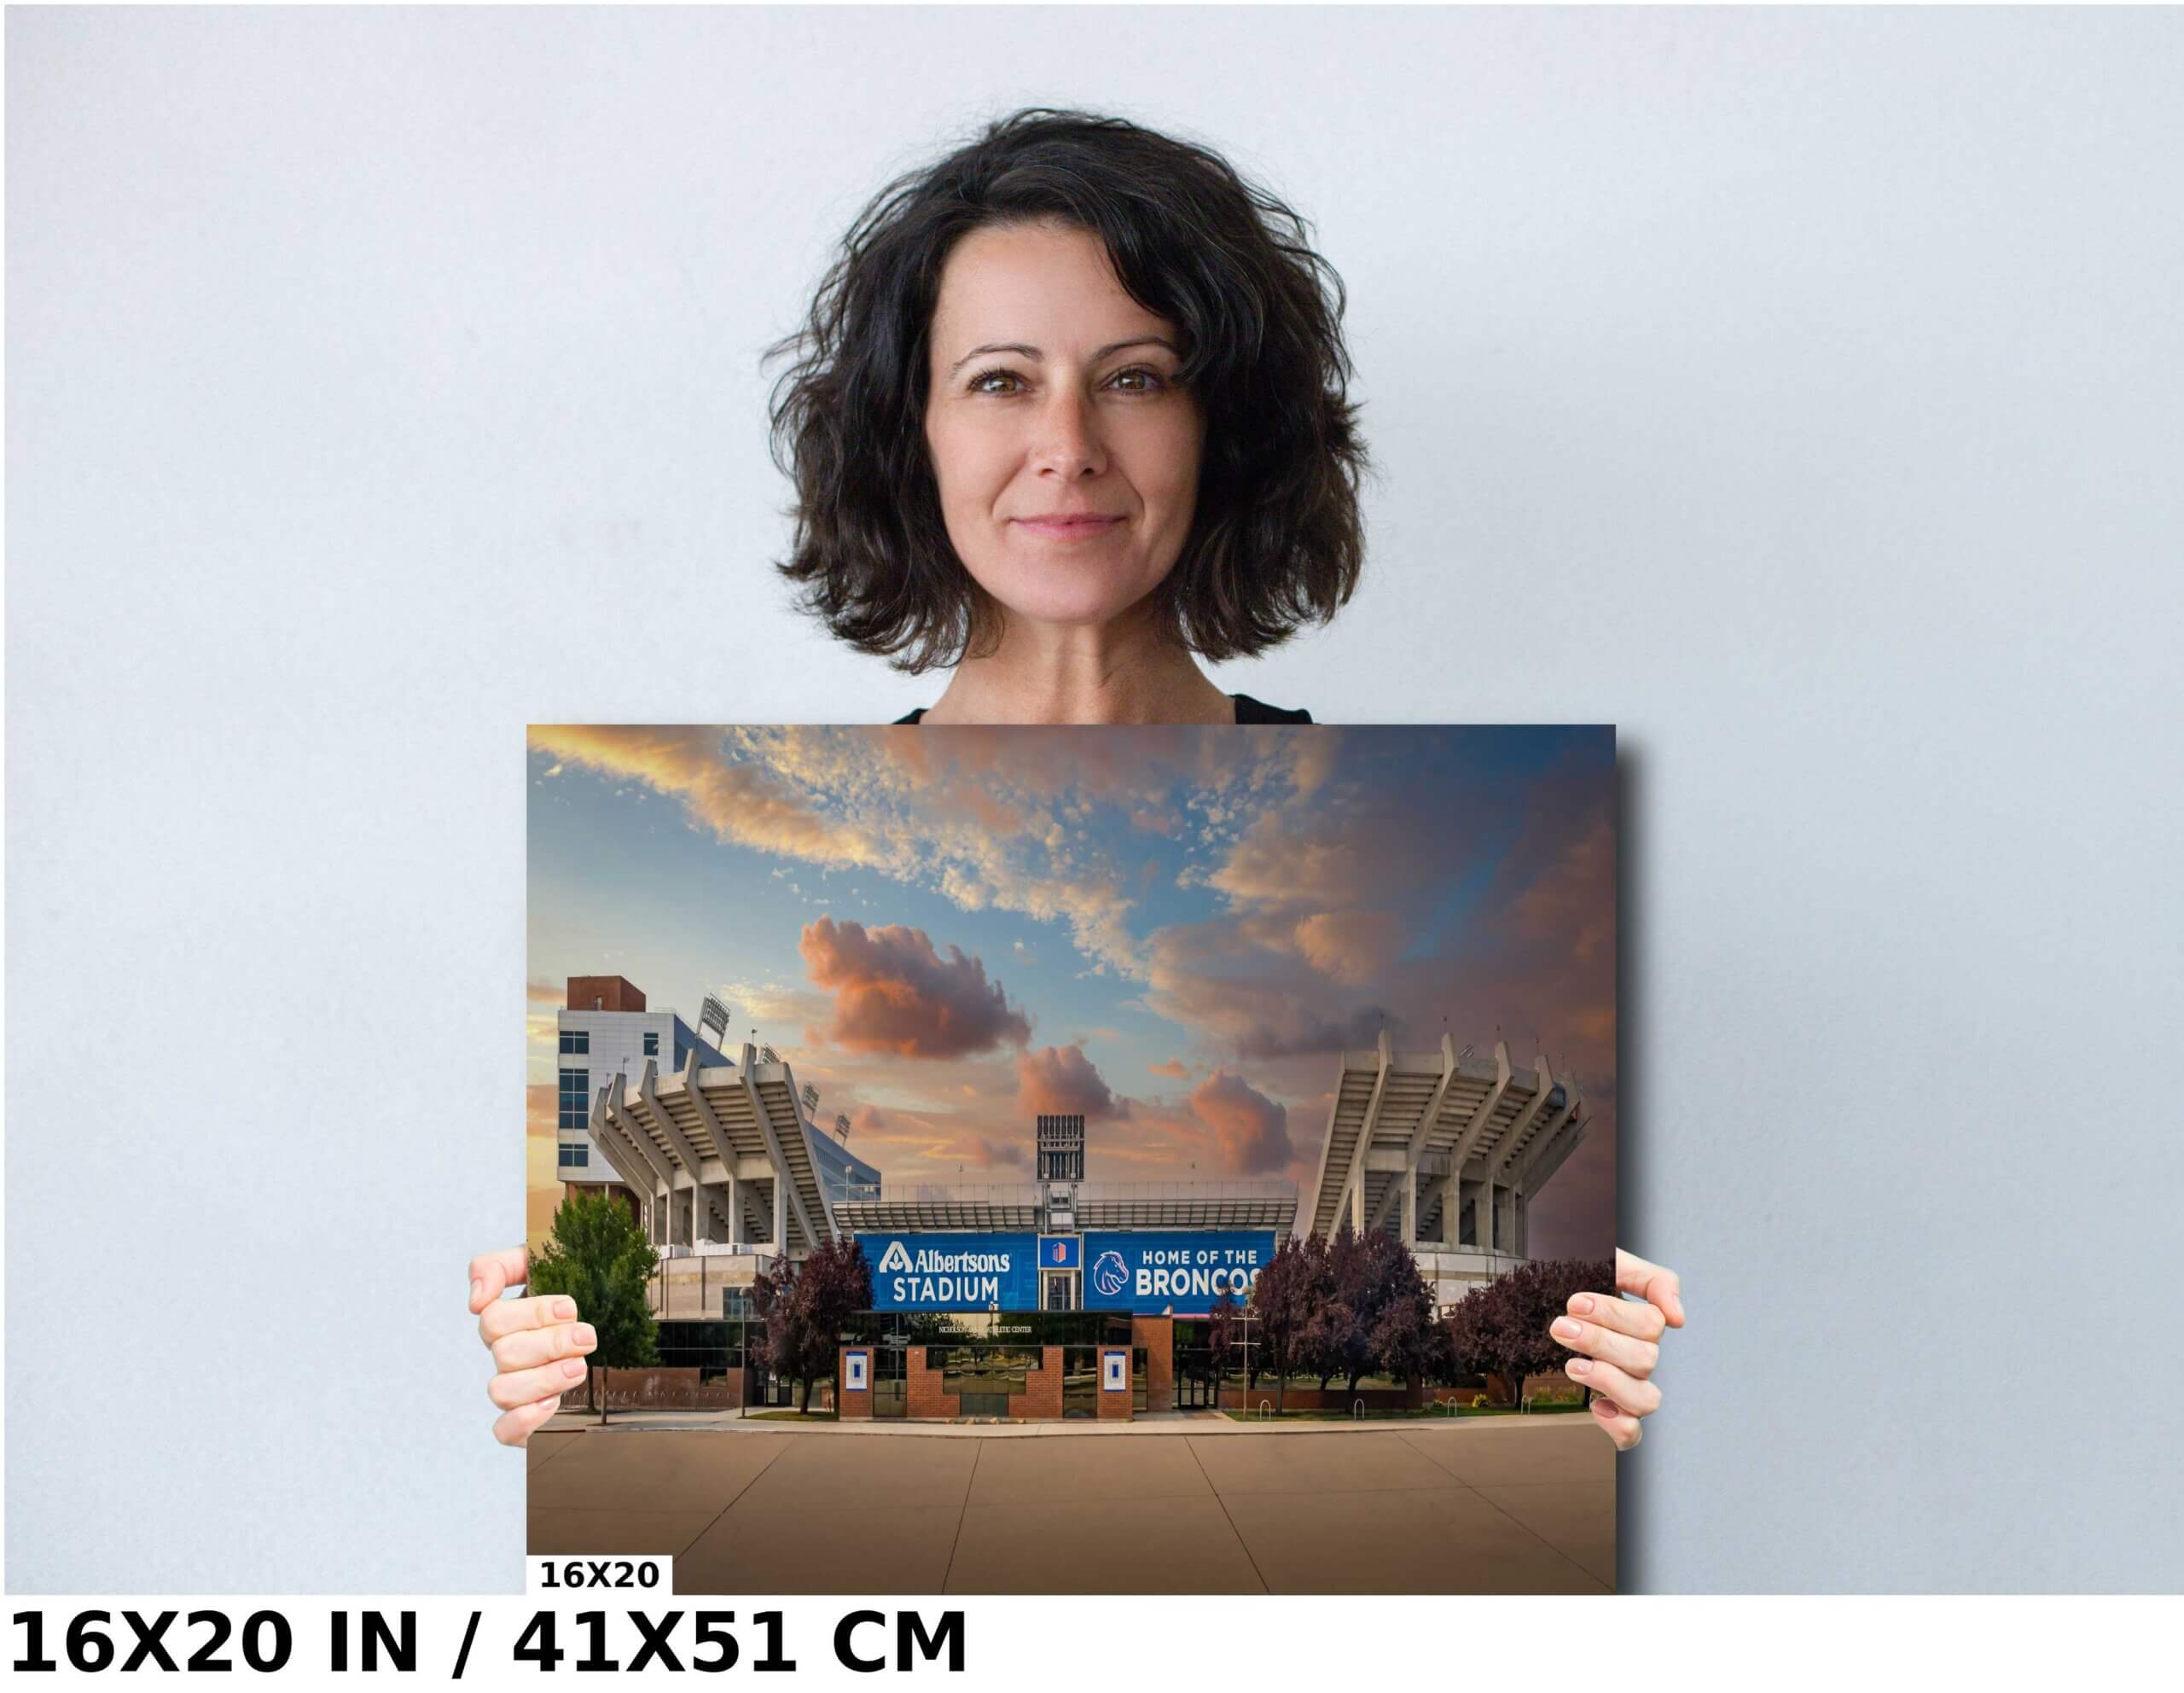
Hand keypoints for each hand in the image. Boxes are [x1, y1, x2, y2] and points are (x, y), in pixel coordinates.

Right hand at [469, 1245, 596, 1447]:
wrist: (616, 1318)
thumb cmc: (575, 1289)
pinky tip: (552, 1403)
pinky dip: (524, 1420)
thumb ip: (500, 1266)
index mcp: (506, 1322)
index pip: (493, 1319)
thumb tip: (476, 1300)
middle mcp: (506, 1356)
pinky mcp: (527, 1420)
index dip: (531, 1314)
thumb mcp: (541, 1261)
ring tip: (579, 1367)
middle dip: (550, 1344)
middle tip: (586, 1337)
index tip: (569, 1308)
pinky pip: (504, 1432)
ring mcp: (516, 1388)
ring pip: (502, 1391)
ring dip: (543, 1379)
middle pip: (504, 1355)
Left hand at [1551, 1247, 1683, 1450]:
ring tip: (1572, 1366)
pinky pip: (1632, 1434)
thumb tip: (1678, 1318)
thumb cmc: (1585, 1282)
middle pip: (1645, 1360)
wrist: (1549, 1296)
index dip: (1614, 1315)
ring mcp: (1631, 1387)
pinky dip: (1619, 1426)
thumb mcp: (1614, 1264)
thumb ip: (1653, 1280)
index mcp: (1645, 1325)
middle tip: (1562, 1327)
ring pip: (1646, 1400)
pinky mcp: (1615, 1413)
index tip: (1575, 1302)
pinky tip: (1595, 1406)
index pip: (1651, 1325)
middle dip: (1599, 1342)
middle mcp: (1643, 1358)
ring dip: (1608, 1382)